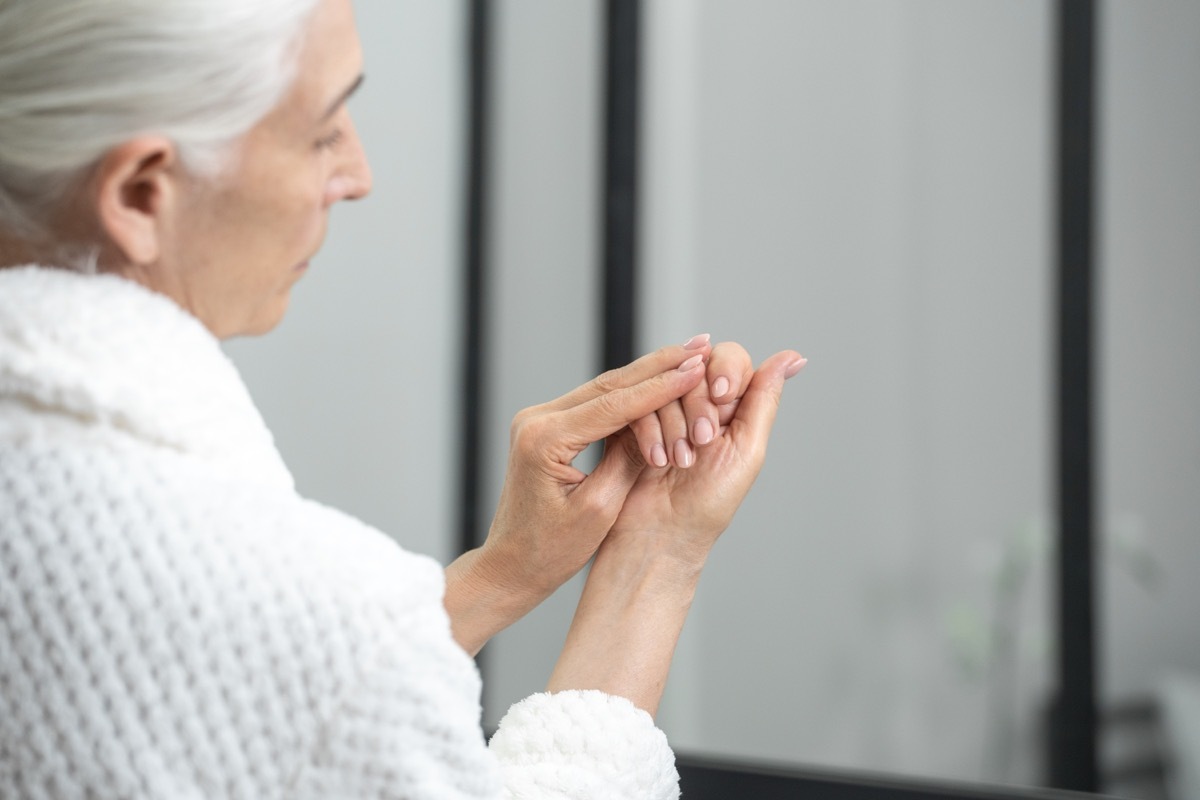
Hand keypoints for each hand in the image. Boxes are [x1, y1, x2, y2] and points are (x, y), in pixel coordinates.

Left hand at [444, 338, 713, 653]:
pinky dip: (631, 391)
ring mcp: (540, 419)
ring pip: (605, 388)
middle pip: (610, 384)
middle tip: (702, 344)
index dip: (660, 387)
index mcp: (545, 440)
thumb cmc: (552, 550)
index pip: (613, 404)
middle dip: (659, 365)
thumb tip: (660, 420)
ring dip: (649, 373)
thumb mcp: (601, 509)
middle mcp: (536, 420)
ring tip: (691, 355)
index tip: (697, 369)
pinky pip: (596, 402)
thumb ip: (630, 460)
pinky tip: (660, 377)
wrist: (513, 564)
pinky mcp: (547, 426)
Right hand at [609, 349, 806, 566]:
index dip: (725, 371)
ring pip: (666, 384)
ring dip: (675, 424)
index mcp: (733, 407)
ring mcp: (665, 411)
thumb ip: (765, 399)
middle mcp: (700, 403)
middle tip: (701, 441)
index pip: (732, 359)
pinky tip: (658, 459)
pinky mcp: (635, 419)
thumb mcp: (747, 449)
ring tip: (680, 460)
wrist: (663, 533)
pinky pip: (639, 401)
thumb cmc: (708, 503)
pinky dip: (650, 432)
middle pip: (697, 367)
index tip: (722, 397)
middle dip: (699, 405)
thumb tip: (793, 357)